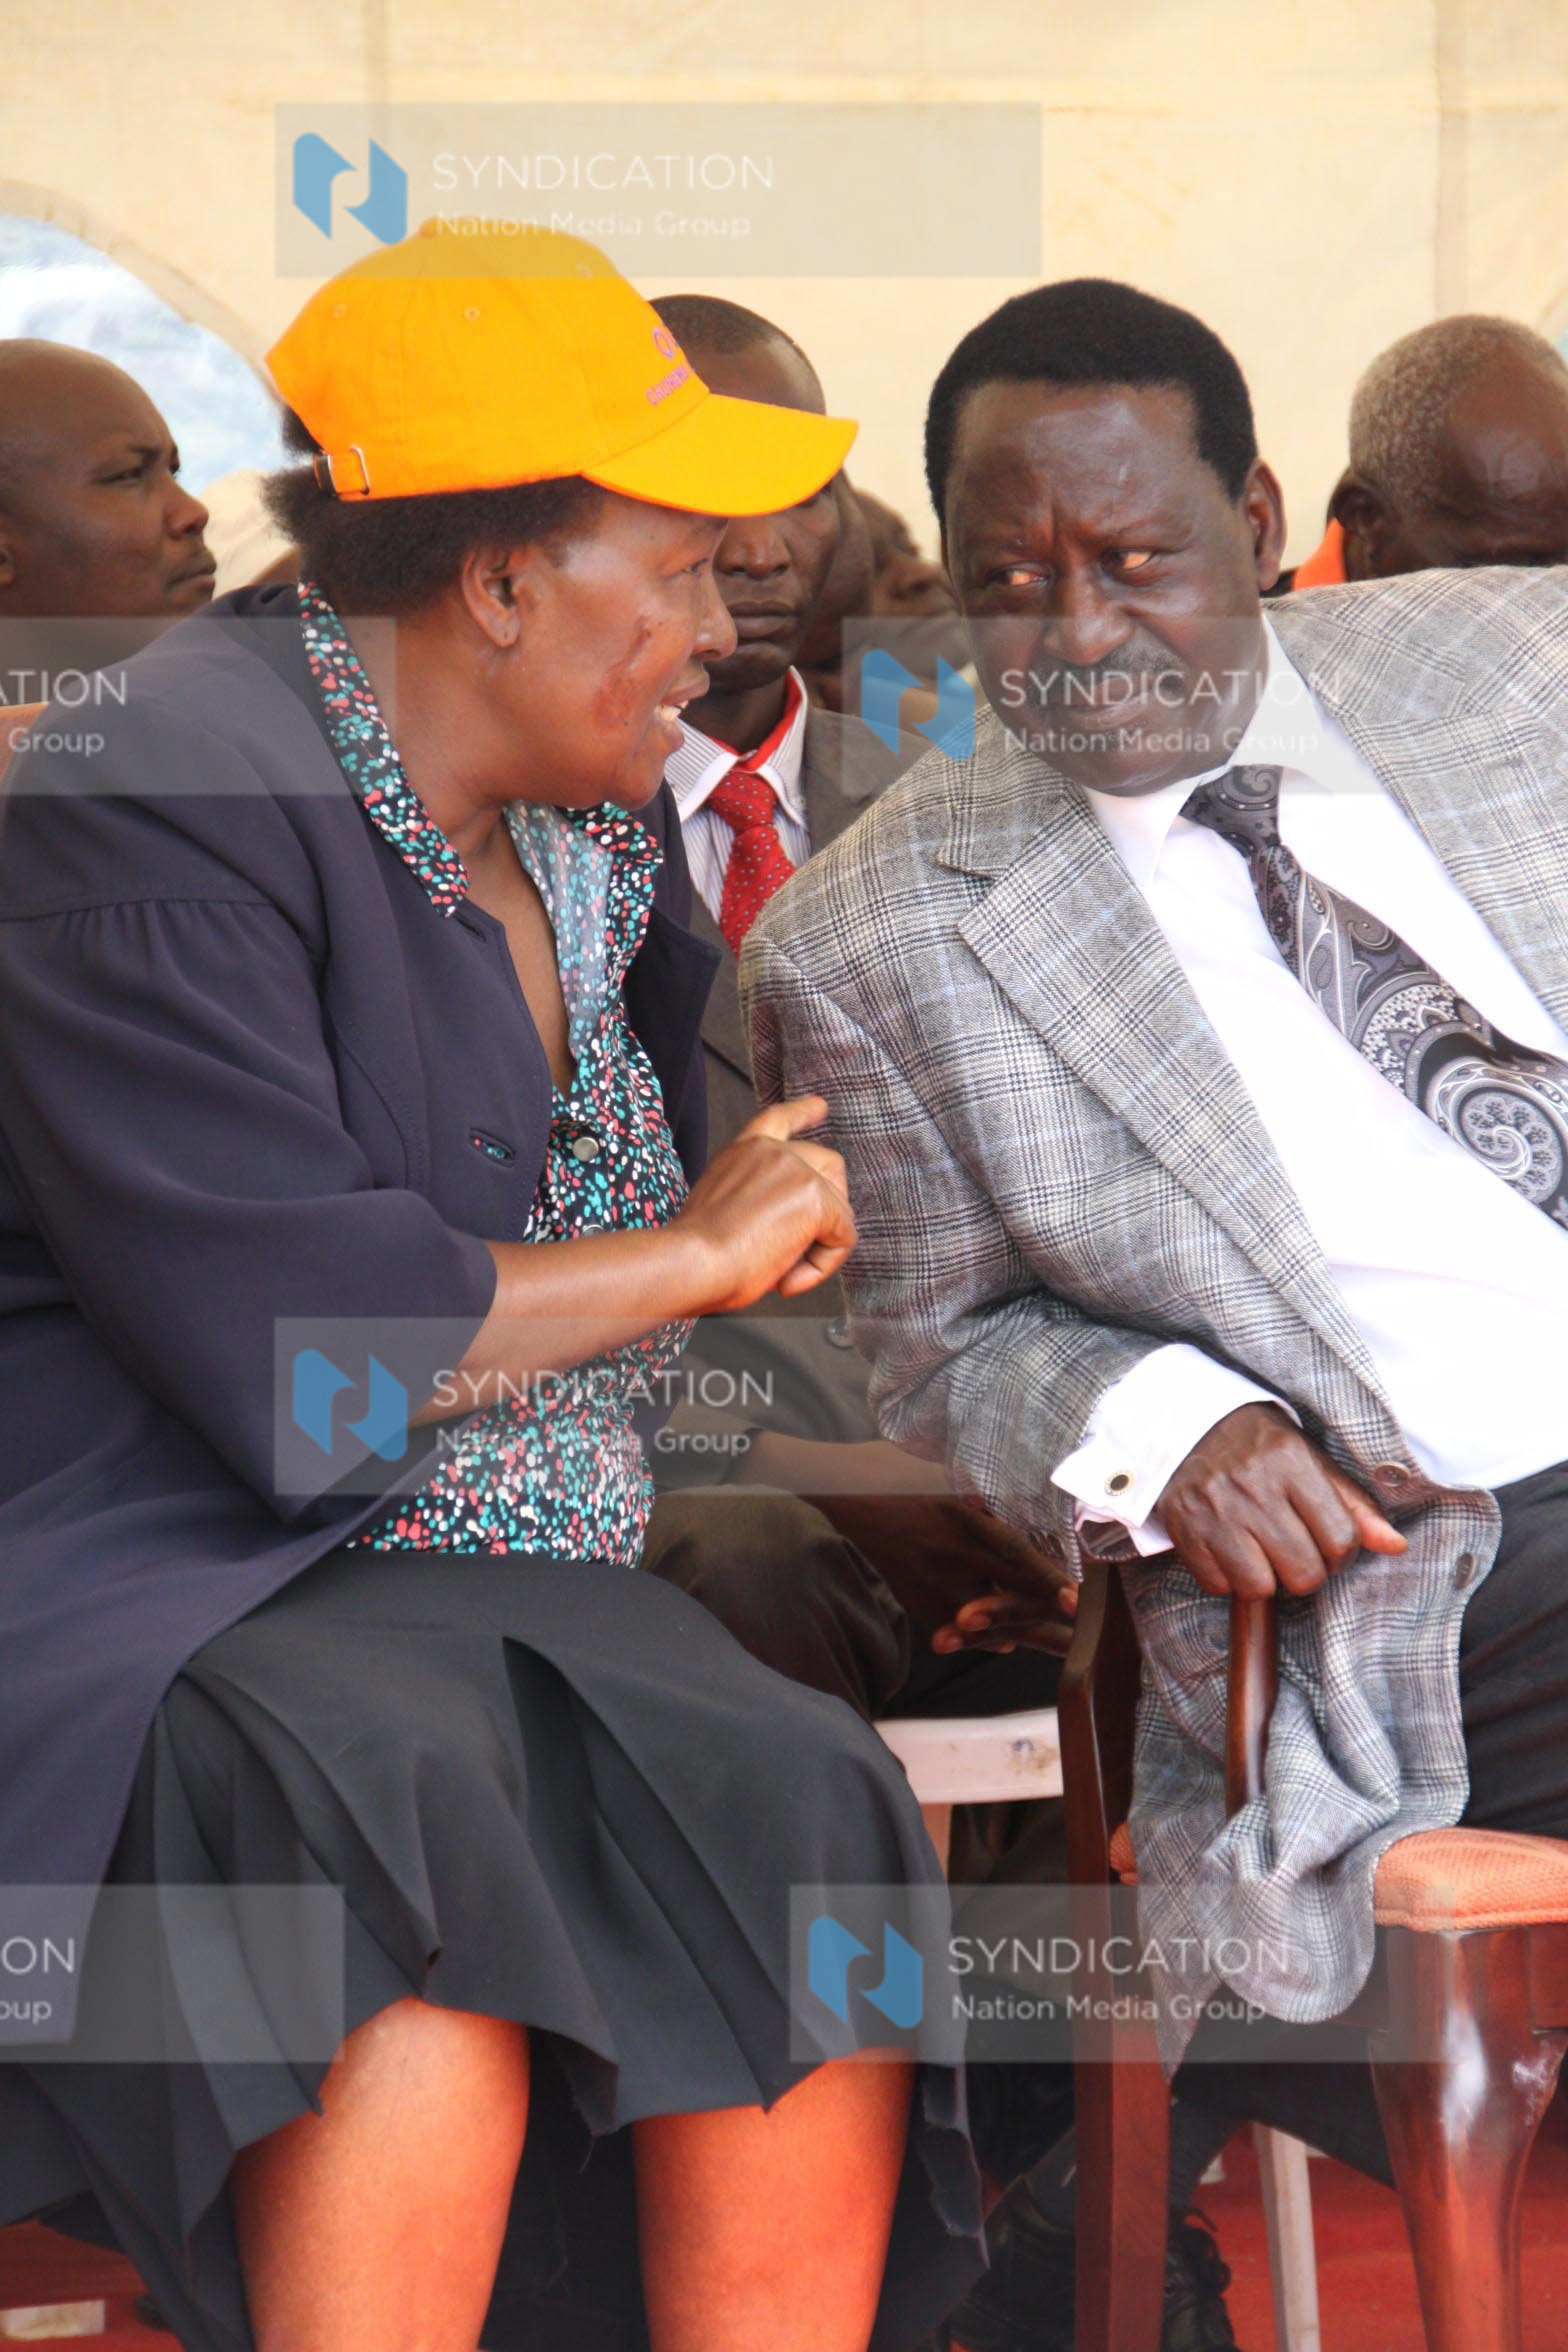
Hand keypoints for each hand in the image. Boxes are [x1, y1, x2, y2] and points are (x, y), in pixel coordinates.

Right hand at [672, 1096, 854, 1312]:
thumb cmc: (694, 1253)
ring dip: (820, 1245)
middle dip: (831, 1202)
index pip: (778, 1120)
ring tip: (782, 1271)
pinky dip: (822, 1265)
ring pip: (840, 1208)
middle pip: (828, 1165)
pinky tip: (788, 1278)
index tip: (820, 1106)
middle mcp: (771, 1151)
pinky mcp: (815, 1198)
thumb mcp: (723, 1210)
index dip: (804, 1113)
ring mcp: (796, 1169)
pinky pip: (842, 1237)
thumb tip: (790, 1224)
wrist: (689, 1261)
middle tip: (807, 1243)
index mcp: (742, 1152)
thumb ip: (756, 1199)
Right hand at [805, 1477, 1077, 1658]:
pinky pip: (956, 1628)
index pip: (1014, 1550)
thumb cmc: (887, 1471)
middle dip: (1050, 1614)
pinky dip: (983, 1637)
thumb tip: (1016, 1486)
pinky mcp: (914, 1600)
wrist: (835, 1498)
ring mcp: (932, 1581)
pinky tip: (1007, 1643)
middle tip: (1087, 1633)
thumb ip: (978, 1485)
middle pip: (1009, 1592)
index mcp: (960, 1513)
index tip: (1078, 1598)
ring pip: (987, 1618)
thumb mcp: (938, 1466)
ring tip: (1062, 1646)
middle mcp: (950, 1552)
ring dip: (1025, 1633)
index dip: (1048, 1577)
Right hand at [1158, 1403, 1407, 1598]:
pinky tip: (1228, 1551)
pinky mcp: (1183, 1526)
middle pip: (1303, 1573)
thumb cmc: (1262, 1448)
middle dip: (1305, 1572)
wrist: (1188, 1424)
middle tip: (1293, 1551)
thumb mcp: (1312, 1461)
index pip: (1340, 1540)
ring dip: (1265, 1579)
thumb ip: (1355, 1506)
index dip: (1342, 1554)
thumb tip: (1397, 1545)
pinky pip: (1217, 1585)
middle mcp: (1252, 1485)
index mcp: (1291, 1462)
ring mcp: (1214, 1508)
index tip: (1328, 1544)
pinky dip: (1227, 1578)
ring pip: (1259, 1586)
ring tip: (1260, 1552)